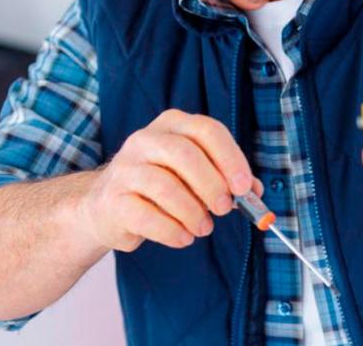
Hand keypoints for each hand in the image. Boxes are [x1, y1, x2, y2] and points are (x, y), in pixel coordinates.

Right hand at [79, 109, 261, 252]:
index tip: (244, 186)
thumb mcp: (194, 174)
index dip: (230, 158)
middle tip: (223, 209)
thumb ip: (226, 179)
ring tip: (203, 227)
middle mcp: (145, 140)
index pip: (207, 130)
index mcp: (172, 125)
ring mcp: (125, 168)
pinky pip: (147, 216)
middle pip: (185, 154)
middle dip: (212, 184)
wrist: (107, 207)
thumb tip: (255, 192)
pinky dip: (172, 231)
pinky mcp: (113, 200)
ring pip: (166, 186)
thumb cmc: (160, 187)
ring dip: (193, 213)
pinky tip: (182, 237)